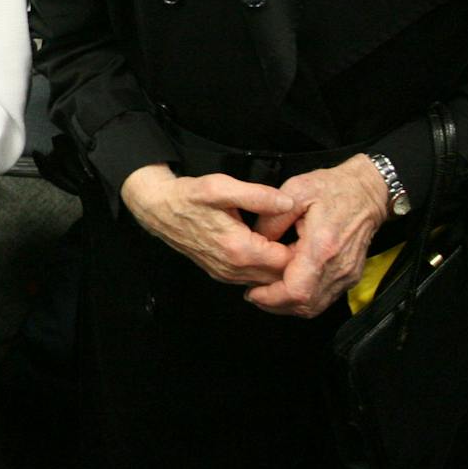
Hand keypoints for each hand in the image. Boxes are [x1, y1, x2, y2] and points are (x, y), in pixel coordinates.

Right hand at [121, 165, 294, 287]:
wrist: (159, 210)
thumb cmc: (188, 197)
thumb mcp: (222, 187)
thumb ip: (258, 196)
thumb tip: (288, 202)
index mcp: (239, 249)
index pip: (286, 262)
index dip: (302, 248)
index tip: (308, 231)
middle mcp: (233, 268)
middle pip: (280, 276)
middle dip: (296, 261)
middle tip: (305, 237)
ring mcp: (227, 274)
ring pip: (268, 281)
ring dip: (282, 267)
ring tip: (292, 243)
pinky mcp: (222, 273)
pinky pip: (253, 279)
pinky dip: (267, 269)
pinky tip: (271, 249)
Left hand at [244, 154, 390, 316]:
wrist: (366, 191)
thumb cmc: (332, 189)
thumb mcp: (294, 192)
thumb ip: (271, 220)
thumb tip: (256, 245)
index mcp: (322, 246)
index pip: (296, 291)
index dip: (271, 297)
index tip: (254, 292)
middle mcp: (338, 266)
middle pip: (305, 305)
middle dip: (275, 305)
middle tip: (256, 294)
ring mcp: (347, 274)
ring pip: (315, 307)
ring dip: (288, 305)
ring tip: (268, 293)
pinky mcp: (350, 276)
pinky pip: (324, 299)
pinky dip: (303, 299)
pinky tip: (288, 286)